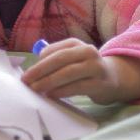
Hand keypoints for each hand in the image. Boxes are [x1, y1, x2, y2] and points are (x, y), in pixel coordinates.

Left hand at [21, 38, 139, 104]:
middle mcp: (88, 51)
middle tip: (26, 83)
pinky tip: (51, 95)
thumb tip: (32, 71)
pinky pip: (76, 87)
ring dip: (48, 82)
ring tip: (36, 90)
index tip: (26, 75)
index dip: (38, 63)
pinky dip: (61, 91)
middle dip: (40, 72)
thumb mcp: (72, 59)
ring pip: (67, 73)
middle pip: (60, 60)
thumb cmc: (85, 70)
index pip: (54, 51)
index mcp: (77, 44)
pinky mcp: (99, 83)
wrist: (114, 78)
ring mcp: (95, 67)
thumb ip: (54, 60)